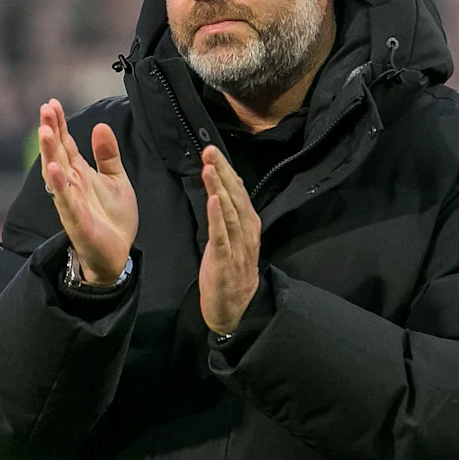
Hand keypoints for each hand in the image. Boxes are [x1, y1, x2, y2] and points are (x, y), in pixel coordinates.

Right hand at [39, 99, 137, 285]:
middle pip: (57, 153)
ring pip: (55, 174)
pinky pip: (65, 200)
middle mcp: (71, 185)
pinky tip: (54, 168)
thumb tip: (100, 125)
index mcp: (80, 174)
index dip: (59, 124)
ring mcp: (71, 202)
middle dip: (50, 131)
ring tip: (45, 131)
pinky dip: (58, 185)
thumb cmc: (113, 219)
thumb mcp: (116, 180)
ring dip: (49, 152)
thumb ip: (108, 155)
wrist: (119, 255)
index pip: (65, 144)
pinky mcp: (76, 220)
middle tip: (45, 108)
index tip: (52, 103)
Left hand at [198, 145, 261, 334]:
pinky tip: (213, 201)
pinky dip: (218, 218)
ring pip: (229, 213)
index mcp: (248, 224)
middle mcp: (247, 232)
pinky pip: (221, 237)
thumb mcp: (235, 237)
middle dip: (222, 172)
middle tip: (210, 150)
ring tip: (210, 168)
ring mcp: (237, 247)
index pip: (238, 191)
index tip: (214, 150)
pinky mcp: (225, 262)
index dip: (227, 170)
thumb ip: (233, 212)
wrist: (234, 308)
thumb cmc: (231, 270)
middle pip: (235, 197)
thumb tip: (227, 183)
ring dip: (219, 189)